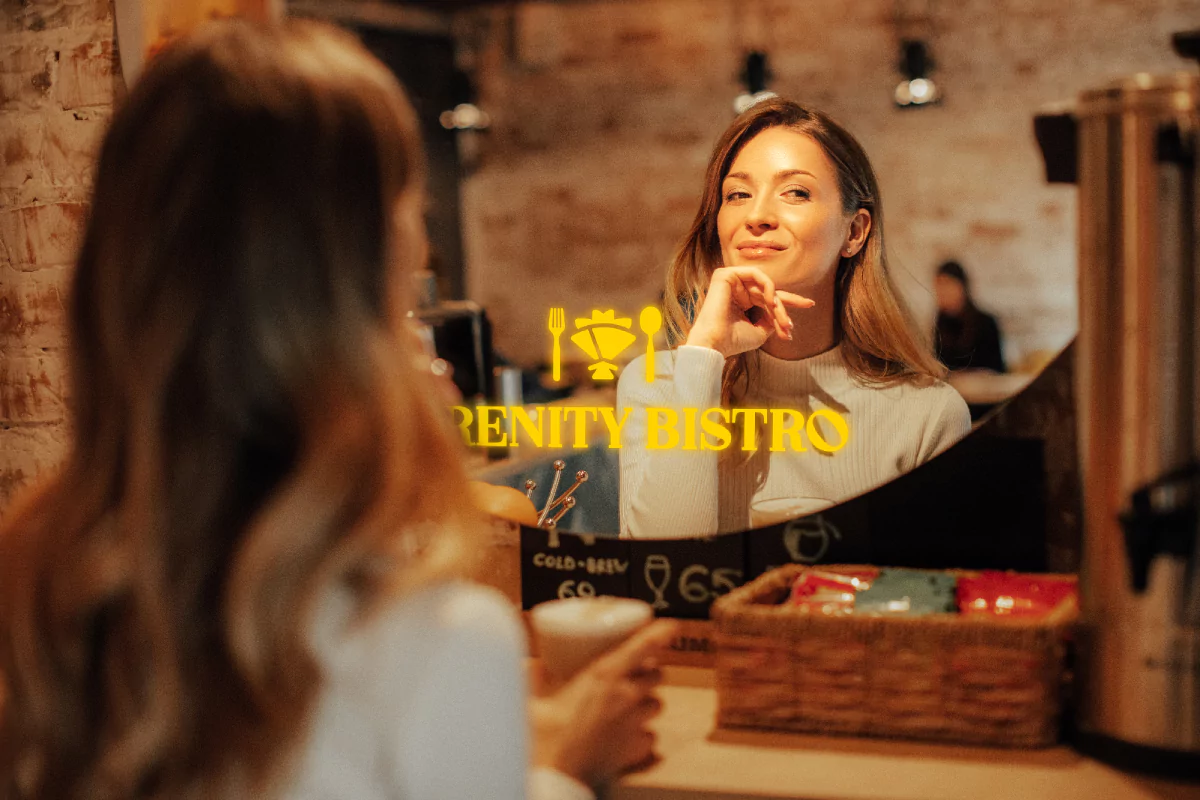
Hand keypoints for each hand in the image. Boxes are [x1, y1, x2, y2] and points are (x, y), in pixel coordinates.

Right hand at [530, 620, 678, 787]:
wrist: (556, 777)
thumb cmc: (543, 738)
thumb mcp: (533, 701)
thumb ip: (534, 679)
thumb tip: (531, 665)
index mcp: (604, 676)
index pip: (641, 647)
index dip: (659, 633)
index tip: (670, 626)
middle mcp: (626, 696)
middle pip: (656, 674)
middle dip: (647, 672)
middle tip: (631, 674)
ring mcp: (635, 723)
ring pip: (657, 704)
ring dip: (646, 702)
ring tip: (628, 706)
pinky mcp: (637, 749)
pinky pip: (651, 736)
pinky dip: (642, 734)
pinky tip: (625, 736)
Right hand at [684, 266, 813, 357]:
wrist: (715, 343)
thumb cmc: (734, 341)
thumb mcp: (761, 332)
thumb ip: (773, 320)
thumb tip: (784, 317)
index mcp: (743, 303)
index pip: (770, 298)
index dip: (791, 301)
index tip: (810, 304)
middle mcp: (737, 290)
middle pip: (770, 293)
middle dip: (783, 308)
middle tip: (789, 325)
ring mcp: (731, 282)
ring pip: (765, 286)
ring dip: (777, 302)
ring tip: (781, 318)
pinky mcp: (725, 275)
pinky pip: (755, 273)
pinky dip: (767, 285)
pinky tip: (771, 300)